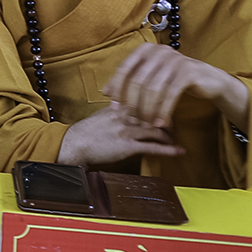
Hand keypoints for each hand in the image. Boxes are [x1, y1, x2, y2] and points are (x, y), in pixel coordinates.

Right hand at [57, 103, 184, 166]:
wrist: (72, 145)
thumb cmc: (84, 133)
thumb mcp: (100, 115)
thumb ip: (115, 111)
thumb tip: (126, 111)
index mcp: (118, 106)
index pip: (144, 100)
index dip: (158, 105)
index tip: (164, 109)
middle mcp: (125, 116)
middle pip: (155, 113)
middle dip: (167, 120)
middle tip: (173, 126)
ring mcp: (127, 131)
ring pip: (157, 129)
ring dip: (170, 135)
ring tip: (175, 140)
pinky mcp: (128, 146)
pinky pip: (153, 147)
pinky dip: (169, 149)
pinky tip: (179, 151)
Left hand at [104, 42, 250, 127]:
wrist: (209, 81)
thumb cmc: (174, 81)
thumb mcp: (150, 79)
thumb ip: (129, 82)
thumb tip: (105, 92)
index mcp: (145, 50)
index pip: (124, 70)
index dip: (117, 90)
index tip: (114, 108)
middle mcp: (158, 51)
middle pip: (137, 81)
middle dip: (132, 103)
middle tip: (131, 121)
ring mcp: (174, 59)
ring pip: (153, 89)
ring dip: (148, 110)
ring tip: (146, 125)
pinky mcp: (188, 71)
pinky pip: (170, 94)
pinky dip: (163, 111)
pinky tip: (161, 124)